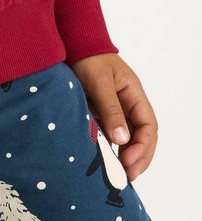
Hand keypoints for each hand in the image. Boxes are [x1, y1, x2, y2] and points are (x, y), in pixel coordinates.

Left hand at [69, 52, 157, 181]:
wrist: (73, 44)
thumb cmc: (88, 58)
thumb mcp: (99, 82)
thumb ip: (110, 109)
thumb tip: (123, 139)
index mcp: (134, 94)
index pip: (148, 125)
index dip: (142, 146)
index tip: (128, 161)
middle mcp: (129, 103)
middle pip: (142, 135)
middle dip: (138, 157)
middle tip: (127, 177)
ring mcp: (116, 108)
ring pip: (128, 137)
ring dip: (126, 156)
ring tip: (117, 174)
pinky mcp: (102, 112)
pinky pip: (111, 133)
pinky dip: (110, 147)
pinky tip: (104, 160)